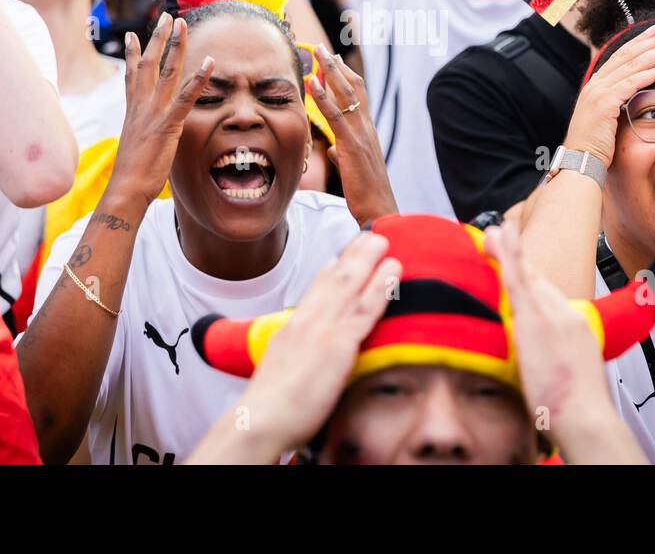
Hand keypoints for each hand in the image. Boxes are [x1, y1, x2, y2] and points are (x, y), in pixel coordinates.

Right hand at [108, 14, 214, 206]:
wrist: (125, 189)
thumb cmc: (133, 174)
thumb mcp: (138, 146)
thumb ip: (145, 133)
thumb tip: (148, 134)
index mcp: (133, 110)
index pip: (131, 75)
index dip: (132, 53)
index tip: (132, 35)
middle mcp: (142, 106)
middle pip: (149, 63)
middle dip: (158, 38)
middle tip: (165, 16)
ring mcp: (154, 113)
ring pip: (166, 71)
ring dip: (176, 45)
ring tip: (182, 23)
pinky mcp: (168, 125)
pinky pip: (186, 97)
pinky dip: (199, 78)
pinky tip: (210, 62)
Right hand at [235, 232, 401, 455]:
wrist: (261, 418)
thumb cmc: (268, 407)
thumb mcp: (278, 370)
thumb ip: (294, 357)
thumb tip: (300, 358)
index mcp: (291, 328)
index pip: (313, 292)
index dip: (330, 272)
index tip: (341, 256)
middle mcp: (307, 322)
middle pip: (334, 279)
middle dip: (353, 255)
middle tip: (370, 235)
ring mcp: (323, 330)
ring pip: (351, 286)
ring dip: (369, 260)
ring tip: (383, 241)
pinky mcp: (339, 345)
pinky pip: (365, 310)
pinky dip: (381, 287)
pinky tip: (393, 273)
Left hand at [309, 46, 397, 227]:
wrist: (379, 210)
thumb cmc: (366, 192)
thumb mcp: (352, 169)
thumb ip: (342, 155)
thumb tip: (331, 150)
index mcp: (367, 132)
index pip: (358, 97)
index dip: (345, 77)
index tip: (332, 61)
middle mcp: (367, 128)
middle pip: (354, 88)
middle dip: (337, 66)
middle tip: (322, 48)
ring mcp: (361, 134)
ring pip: (346, 95)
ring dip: (331, 71)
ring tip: (317, 53)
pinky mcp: (352, 145)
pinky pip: (336, 115)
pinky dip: (324, 96)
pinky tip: (314, 82)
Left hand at [485, 222, 641, 463]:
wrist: (588, 419)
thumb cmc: (580, 411)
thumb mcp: (571, 379)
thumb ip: (557, 365)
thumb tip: (543, 370)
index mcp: (577, 328)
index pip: (551, 298)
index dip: (534, 281)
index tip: (523, 272)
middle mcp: (567, 315)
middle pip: (539, 281)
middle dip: (519, 260)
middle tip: (502, 237)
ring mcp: (553, 315)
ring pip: (527, 275)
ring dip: (509, 251)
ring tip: (494, 233)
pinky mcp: (536, 320)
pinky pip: (518, 280)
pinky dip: (509, 255)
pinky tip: (499, 236)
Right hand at [564, 23, 654, 166]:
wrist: (579, 162)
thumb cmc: (595, 147)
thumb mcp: (605, 120)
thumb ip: (615, 105)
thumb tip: (631, 100)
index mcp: (595, 84)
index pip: (620, 56)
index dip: (640, 41)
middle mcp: (595, 83)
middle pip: (628, 54)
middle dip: (653, 40)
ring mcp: (598, 91)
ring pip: (632, 65)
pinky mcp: (605, 102)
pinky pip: (632, 84)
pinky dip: (651, 73)